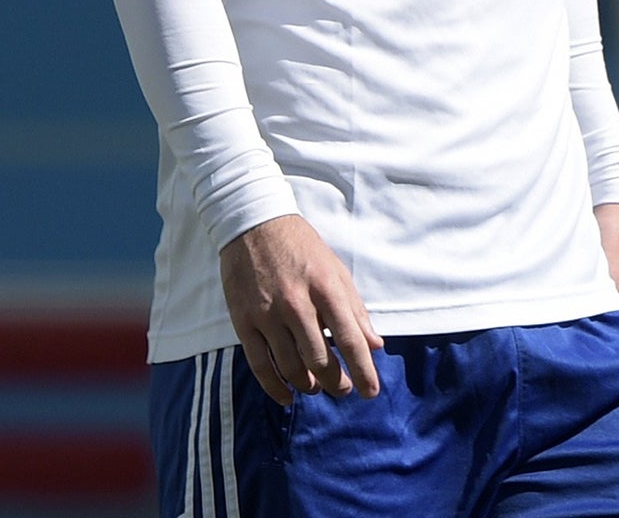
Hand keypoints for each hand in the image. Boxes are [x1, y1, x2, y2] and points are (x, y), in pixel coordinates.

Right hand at [220, 214, 382, 404]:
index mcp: (325, 289)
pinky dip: (274, 386)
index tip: (371, 392)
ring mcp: (267, 313)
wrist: (252, 223)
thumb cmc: (300, 247)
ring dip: (309, 385)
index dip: (363, 371)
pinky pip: (259, 364)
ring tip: (316, 387)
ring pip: (291, 367)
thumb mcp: (335, 271)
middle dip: (337, 383)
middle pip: (320, 361)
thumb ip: (355, 310)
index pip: (350, 341)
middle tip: (344, 389)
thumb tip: (375, 346)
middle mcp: (296, 303)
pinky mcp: (243, 319)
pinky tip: (287, 395)